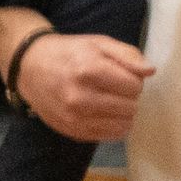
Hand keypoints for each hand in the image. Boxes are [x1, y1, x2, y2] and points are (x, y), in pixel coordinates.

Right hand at [9, 34, 154, 141]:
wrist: (30, 68)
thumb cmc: (69, 52)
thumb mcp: (98, 43)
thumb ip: (127, 55)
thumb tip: (150, 71)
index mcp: (88, 70)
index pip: (134, 87)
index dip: (134, 79)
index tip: (122, 75)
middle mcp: (80, 97)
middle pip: (130, 107)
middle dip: (129, 97)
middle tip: (115, 88)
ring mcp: (74, 118)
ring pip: (123, 125)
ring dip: (123, 114)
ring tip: (110, 101)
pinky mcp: (72, 131)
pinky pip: (109, 137)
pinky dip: (112, 126)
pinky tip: (103, 113)